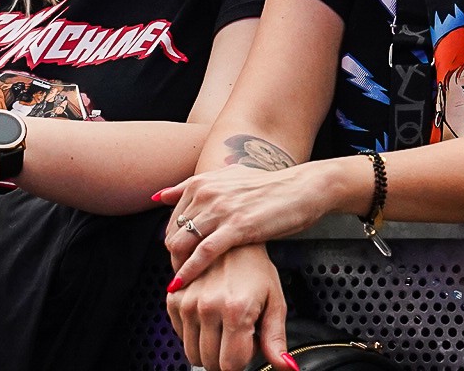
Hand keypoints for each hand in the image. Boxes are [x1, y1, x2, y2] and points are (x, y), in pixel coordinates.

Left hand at [157, 159, 351, 284]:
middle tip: (183, 275)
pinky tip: (181, 285)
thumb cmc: (271, 187)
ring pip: (181, 245)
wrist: (304, 188)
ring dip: (178, 267)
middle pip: (172, 235)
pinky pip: (202, 254)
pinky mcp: (237, 227)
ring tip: (185, 283)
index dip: (173, 243)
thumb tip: (159, 196)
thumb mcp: (230, 177)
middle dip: (174, 258)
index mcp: (202, 182)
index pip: (171, 221)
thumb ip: (194, 187)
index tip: (181, 259)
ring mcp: (221, 210)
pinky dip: (188, 272)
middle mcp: (206, 193)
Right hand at [166, 242, 292, 370]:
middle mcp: (208, 307)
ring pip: (192, 354)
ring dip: (209, 347)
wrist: (231, 241)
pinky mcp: (174, 300)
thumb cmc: (256, 270)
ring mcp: (188, 303)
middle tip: (238, 333)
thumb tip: (287, 367)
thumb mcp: (275, 302)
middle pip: (210, 362)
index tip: (249, 345)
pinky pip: (180, 336)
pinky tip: (210, 316)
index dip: (242, 360)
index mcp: (236, 310)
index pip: (230, 365)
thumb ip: (276, 339)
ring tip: (225, 324)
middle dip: (225, 356)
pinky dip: (195, 334)